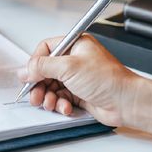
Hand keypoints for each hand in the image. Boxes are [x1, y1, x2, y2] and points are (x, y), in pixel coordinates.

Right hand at [20, 34, 137, 126]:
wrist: (126, 102)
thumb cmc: (108, 79)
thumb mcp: (68, 67)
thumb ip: (42, 67)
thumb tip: (25, 70)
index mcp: (74, 45)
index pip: (45, 49)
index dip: (35, 62)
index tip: (29, 74)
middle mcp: (74, 60)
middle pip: (45, 70)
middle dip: (38, 84)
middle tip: (34, 94)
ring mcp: (76, 77)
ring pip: (50, 86)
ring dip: (47, 96)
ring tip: (49, 102)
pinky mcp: (78, 93)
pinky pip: (59, 97)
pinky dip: (59, 103)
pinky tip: (64, 106)